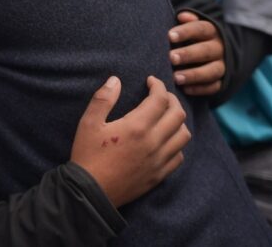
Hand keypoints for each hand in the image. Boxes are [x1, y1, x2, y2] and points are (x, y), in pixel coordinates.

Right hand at [71, 75, 189, 207]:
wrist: (91, 192)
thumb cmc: (88, 155)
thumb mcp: (88, 123)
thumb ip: (103, 99)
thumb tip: (115, 80)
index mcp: (137, 126)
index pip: (159, 99)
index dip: (158, 85)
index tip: (150, 81)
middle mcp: (153, 142)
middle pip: (177, 114)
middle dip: (171, 99)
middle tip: (159, 95)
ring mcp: (159, 160)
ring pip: (183, 135)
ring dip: (177, 120)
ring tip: (165, 115)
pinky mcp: (159, 174)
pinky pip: (179, 155)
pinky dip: (176, 143)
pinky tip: (165, 139)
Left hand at [169, 11, 224, 95]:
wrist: (208, 52)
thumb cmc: (190, 37)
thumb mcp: (189, 26)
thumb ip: (186, 22)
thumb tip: (182, 16)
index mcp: (211, 31)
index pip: (201, 28)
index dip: (186, 32)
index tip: (170, 36)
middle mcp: (219, 48)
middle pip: (206, 50)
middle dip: (188, 54)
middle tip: (171, 58)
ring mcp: (221, 65)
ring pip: (212, 70)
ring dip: (194, 75)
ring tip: (175, 77)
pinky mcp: (221, 81)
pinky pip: (214, 87)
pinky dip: (200, 89)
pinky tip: (185, 89)